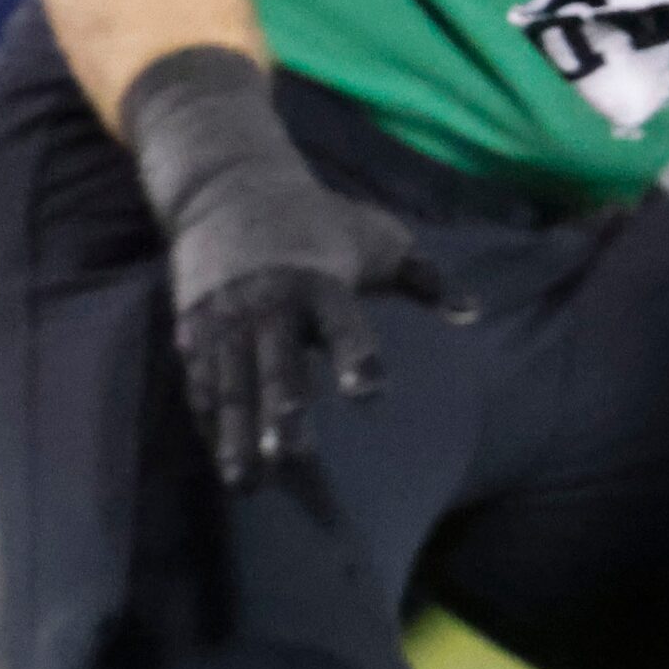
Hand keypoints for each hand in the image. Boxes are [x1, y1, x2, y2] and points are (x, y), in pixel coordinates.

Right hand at [127, 57, 469, 487]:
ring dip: (237, 433)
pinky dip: (208, 421)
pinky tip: (221, 457)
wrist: (225, 185)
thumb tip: (474, 313)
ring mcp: (225, 316)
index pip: (341, 323)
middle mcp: (268, 301)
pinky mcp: (194, 326)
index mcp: (317, 279)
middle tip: (291, 457)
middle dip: (281, 409)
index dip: (355, 356)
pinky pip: (201, 380)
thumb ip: (424, 278)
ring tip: (247, 483)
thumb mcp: (374, 235)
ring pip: (231, 381)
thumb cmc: (315, 217)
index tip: (369, 393)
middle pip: (276, 362)